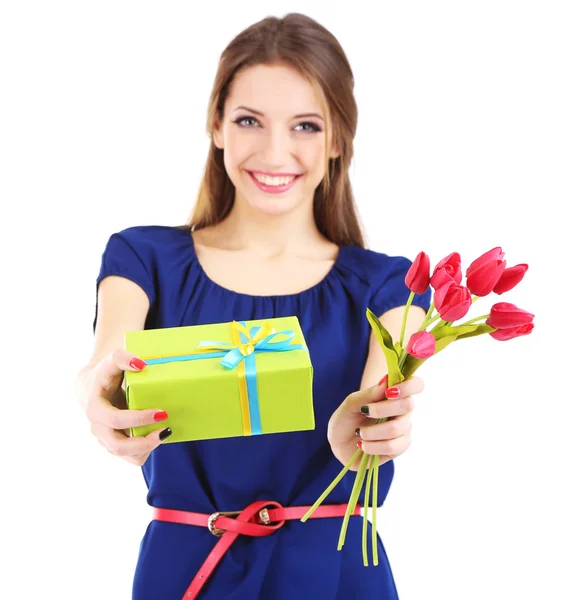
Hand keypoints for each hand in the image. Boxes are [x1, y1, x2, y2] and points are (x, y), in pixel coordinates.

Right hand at [81, 349, 171, 465]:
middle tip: (166, 427)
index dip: (138, 419)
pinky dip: (146, 451)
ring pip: (127, 455)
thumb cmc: (106, 375)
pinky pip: (132, 457)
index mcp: (95, 409)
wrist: (94, 390)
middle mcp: (98, 429)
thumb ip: (123, 358)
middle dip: (144, 441)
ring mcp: (106, 440)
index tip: (161, 412)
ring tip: (165, 432)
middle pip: (118, 446)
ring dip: (147, 447)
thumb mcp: (111, 362)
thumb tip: (141, 365)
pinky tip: (157, 436)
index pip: (115, 420)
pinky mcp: (115, 446)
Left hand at [327, 375, 424, 470]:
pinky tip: (363, 445)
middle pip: (407, 405)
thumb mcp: (352, 403)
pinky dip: (373, 446)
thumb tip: (387, 380)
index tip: (388, 392)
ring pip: (396, 428)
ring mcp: (403, 430)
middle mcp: (403, 411)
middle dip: (381, 409)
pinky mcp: (399, 448)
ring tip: (359, 432)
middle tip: (364, 411)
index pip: (416, 385)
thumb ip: (370, 393)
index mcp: (394, 394)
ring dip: (372, 431)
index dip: (408, 386)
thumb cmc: (347, 419)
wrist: (338, 444)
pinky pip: (393, 447)